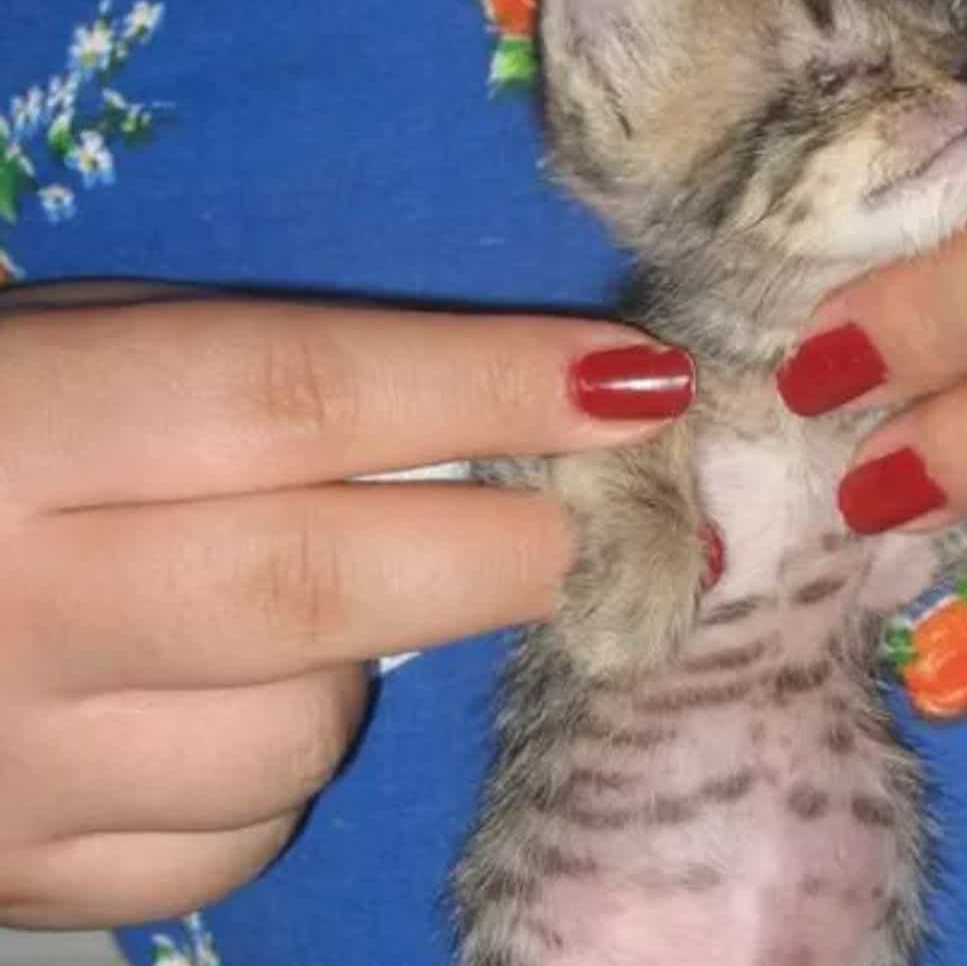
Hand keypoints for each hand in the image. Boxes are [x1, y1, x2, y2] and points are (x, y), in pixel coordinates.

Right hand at [0, 291, 692, 926]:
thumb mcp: (57, 354)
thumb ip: (242, 381)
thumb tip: (491, 432)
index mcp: (10, 430)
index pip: (294, 394)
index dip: (489, 386)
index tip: (642, 383)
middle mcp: (10, 605)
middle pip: (323, 586)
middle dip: (507, 553)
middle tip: (600, 527)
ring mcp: (8, 766)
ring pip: (298, 735)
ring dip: (364, 667)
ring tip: (311, 611)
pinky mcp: (19, 873)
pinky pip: (234, 843)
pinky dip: (277, 777)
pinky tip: (222, 713)